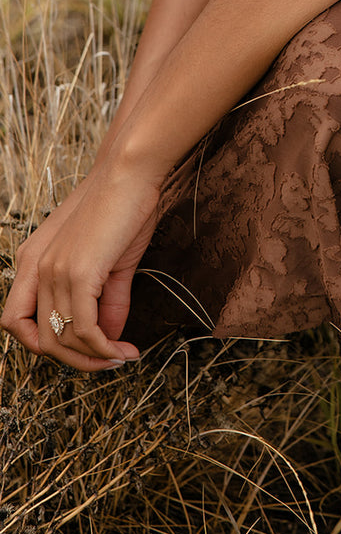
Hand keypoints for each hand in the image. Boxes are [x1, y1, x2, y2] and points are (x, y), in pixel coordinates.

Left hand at [1, 164, 161, 370]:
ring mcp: (53, 271)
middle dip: (74, 360)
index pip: (16, 321)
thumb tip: (110, 337)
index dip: (44, 343)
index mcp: (32, 262)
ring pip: (61, 339)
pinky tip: (124, 347)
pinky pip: (84, 328)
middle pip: (38, 340)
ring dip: (93, 358)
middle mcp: (34, 269)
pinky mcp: (78, 273)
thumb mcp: (110, 261)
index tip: (81, 347)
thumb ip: (106, 301)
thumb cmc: (123, 207)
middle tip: (108, 361)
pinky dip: (104, 346)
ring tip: (122, 355)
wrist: (131, 173)